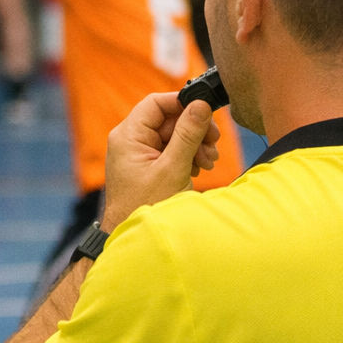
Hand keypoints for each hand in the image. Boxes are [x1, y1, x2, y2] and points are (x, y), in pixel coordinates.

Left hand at [101, 93, 219, 230]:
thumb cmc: (145, 207)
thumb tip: (200, 105)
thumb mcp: (173, 168)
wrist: (137, 239)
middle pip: (168, 119)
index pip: (156, 103)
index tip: (205, 112)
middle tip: (213, 143)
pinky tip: (199, 168)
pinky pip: (170, 150)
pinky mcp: (148, 165)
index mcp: (128, 135)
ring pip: (172, 134)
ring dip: (194, 144)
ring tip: (207, 161)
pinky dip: (187, 156)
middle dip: (194, 129)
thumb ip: (188, 134)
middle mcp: (130, 140)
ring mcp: (138, 153)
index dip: (182, 104)